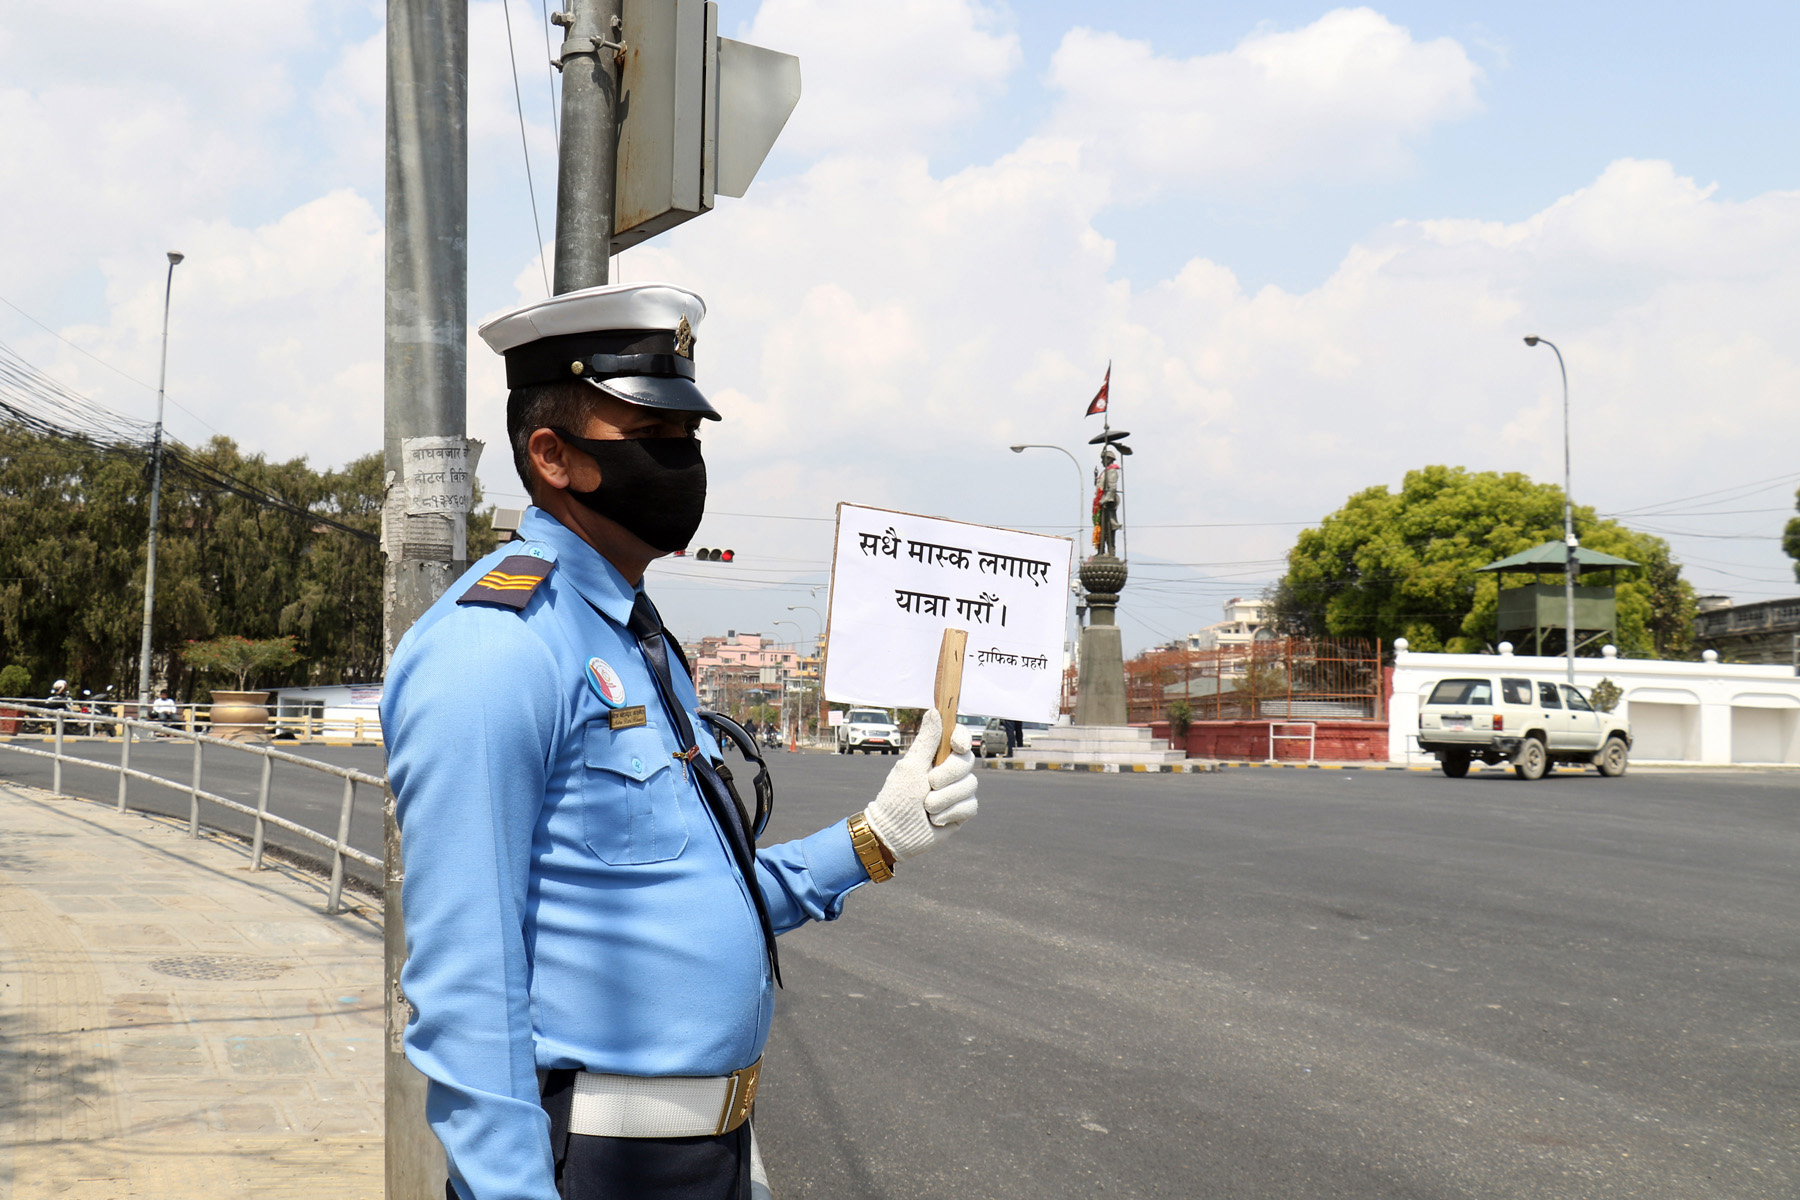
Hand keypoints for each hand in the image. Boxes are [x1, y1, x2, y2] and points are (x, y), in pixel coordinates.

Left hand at [862, 710, 978, 861]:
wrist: (894, 833)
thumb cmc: (896, 797)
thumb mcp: (911, 766)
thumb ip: (926, 741)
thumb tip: (934, 710)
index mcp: (936, 757)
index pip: (960, 739)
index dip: (963, 738)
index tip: (956, 745)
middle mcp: (950, 772)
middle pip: (967, 761)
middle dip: (947, 774)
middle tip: (929, 784)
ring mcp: (957, 791)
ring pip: (970, 785)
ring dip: (944, 798)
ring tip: (926, 807)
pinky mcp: (962, 811)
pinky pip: (970, 806)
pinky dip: (950, 812)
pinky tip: (935, 819)